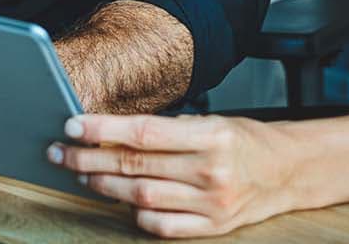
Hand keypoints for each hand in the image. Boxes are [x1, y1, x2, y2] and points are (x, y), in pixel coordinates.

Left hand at [48, 113, 295, 237]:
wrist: (287, 171)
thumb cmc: (245, 141)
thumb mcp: (212, 120)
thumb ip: (167, 129)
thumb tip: (113, 131)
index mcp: (210, 135)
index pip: (143, 132)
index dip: (102, 129)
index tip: (72, 125)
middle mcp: (210, 170)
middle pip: (135, 165)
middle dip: (90, 158)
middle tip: (61, 152)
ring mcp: (211, 203)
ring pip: (141, 197)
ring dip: (105, 186)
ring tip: (83, 174)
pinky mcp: (212, 228)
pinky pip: (162, 227)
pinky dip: (136, 215)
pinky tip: (122, 203)